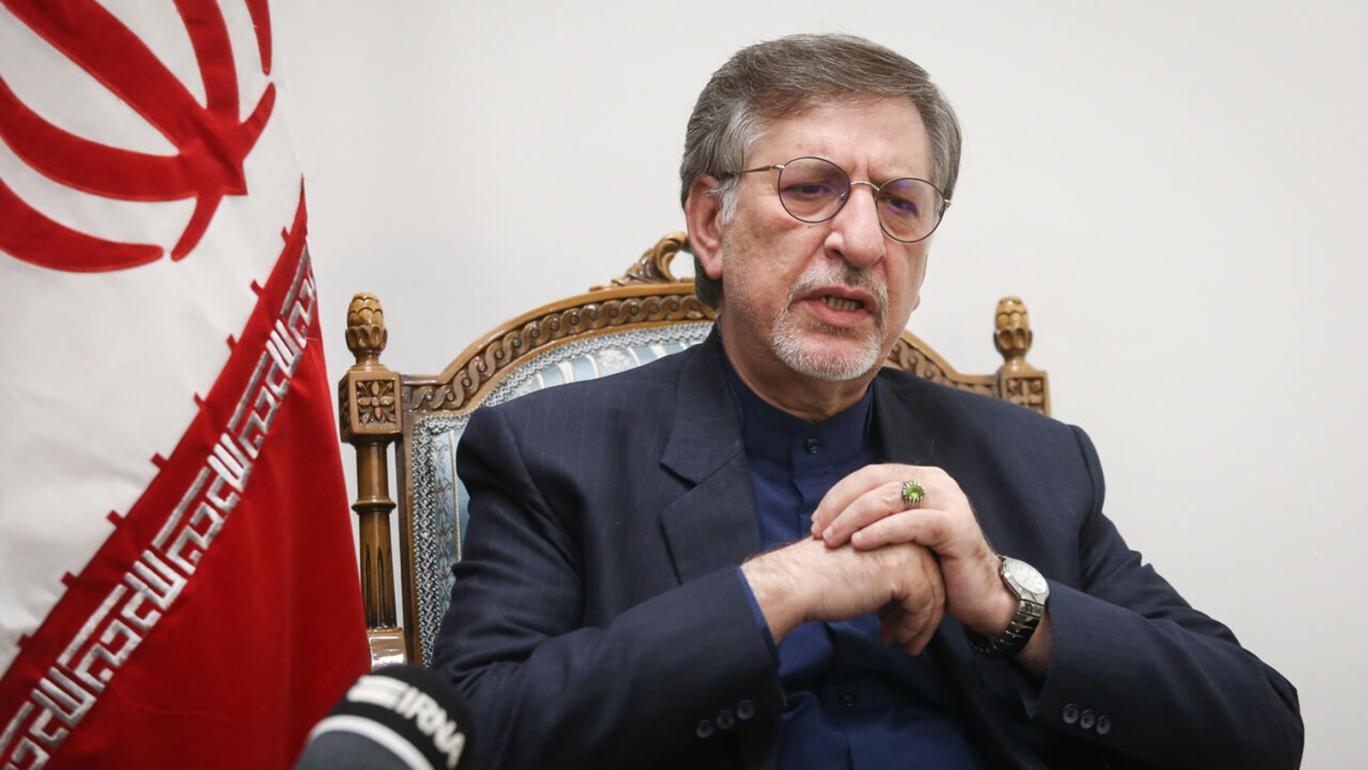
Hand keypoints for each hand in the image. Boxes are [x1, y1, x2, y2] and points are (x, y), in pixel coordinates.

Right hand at [740, 537, 944, 653]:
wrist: (798, 582)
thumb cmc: (818, 578)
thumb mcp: (860, 569)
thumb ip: (884, 576)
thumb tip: (903, 605)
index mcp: (893, 527)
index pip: (922, 565)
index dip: (914, 597)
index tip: (901, 623)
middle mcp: (904, 534)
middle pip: (933, 579)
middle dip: (922, 615)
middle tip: (907, 640)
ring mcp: (907, 551)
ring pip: (933, 595)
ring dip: (918, 626)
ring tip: (903, 645)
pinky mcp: (905, 572)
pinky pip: (923, 608)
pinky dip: (912, 629)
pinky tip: (890, 640)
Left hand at [808, 464, 1013, 636]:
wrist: (980, 596)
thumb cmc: (935, 567)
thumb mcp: (901, 535)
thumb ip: (877, 517)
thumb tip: (829, 514)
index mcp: (920, 478)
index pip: (870, 474)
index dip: (838, 494)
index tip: (815, 520)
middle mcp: (935, 481)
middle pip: (876, 481)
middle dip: (840, 505)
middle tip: (817, 531)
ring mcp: (948, 500)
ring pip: (890, 498)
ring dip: (854, 517)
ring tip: (831, 539)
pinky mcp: (955, 525)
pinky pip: (911, 523)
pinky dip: (881, 531)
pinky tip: (859, 544)